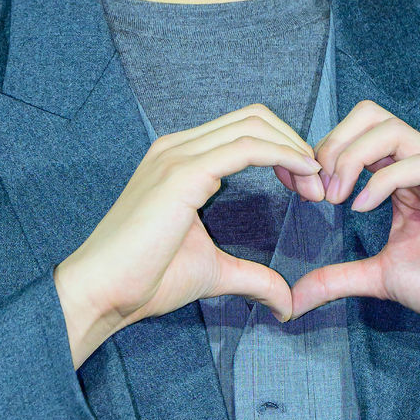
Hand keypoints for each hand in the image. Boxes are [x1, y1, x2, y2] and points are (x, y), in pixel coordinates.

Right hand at [54, 104, 325, 366]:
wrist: (100, 292)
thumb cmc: (144, 280)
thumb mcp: (212, 272)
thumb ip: (251, 277)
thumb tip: (286, 301)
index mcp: (179, 159)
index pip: (243, 129)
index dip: (283, 147)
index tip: (307, 182)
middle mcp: (177, 147)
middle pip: (253, 117)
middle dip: (294, 142)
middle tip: (319, 183)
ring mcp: (177, 155)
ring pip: (252, 124)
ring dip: (294, 148)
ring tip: (316, 184)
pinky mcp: (182, 172)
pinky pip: (245, 147)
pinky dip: (282, 154)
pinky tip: (302, 174)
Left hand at [291, 100, 419, 344]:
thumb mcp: (380, 278)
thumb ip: (338, 278)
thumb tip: (294, 299)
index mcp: (403, 176)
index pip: (358, 132)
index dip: (323, 152)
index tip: (302, 190)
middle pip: (372, 114)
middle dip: (334, 143)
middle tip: (318, 187)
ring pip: (394, 131)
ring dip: (353, 157)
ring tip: (336, 197)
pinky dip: (382, 180)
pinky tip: (362, 208)